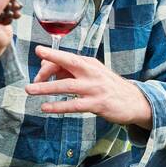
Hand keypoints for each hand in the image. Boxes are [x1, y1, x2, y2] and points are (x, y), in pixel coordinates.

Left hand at [24, 45, 152, 127]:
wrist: (135, 102)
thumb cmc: (109, 88)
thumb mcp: (92, 75)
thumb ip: (71, 72)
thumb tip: (46, 70)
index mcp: (90, 64)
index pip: (67, 58)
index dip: (50, 61)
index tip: (38, 69)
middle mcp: (92, 73)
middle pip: (69, 63)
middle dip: (50, 62)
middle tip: (34, 64)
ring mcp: (95, 88)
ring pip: (67, 85)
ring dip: (47, 88)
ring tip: (30, 90)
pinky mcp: (98, 104)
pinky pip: (74, 105)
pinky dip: (58, 106)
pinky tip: (45, 108)